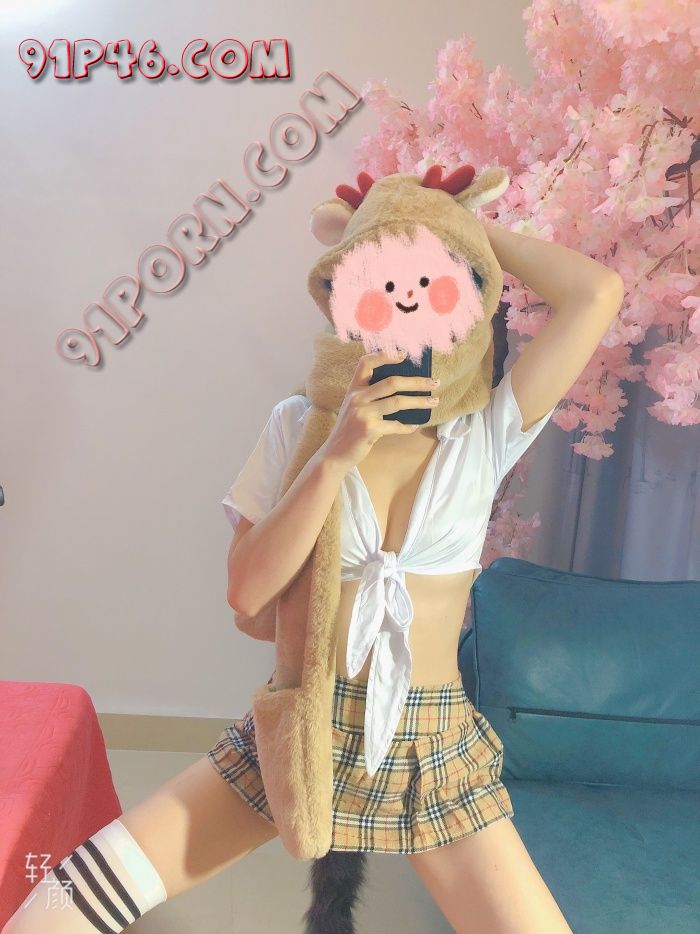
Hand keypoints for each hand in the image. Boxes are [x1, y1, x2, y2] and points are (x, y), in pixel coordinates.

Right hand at [320, 348, 439, 471]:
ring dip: (419, 401)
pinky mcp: (369, 429)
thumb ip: (371, 396)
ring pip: (397, 402)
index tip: (404, 354)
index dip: (384, 355)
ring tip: (434, 401)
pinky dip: (408, 426)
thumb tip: (404, 388)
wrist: (335, 453)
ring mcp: (362, 413)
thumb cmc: (350, 429)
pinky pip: (395, 425)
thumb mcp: (355, 407)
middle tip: (434, 382)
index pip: (366, 363)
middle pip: (391, 382)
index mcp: (353, 389)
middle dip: (416, 382)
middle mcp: (357, 398)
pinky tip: (414, 426)